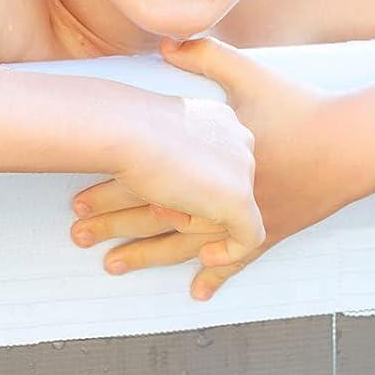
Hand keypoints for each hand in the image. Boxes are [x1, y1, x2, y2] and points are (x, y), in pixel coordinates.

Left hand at [71, 36, 369, 300]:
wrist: (354, 143)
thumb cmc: (301, 107)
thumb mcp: (252, 75)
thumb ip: (207, 56)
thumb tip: (168, 41)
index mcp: (207, 163)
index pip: (147, 181)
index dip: (108, 189)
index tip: (73, 197)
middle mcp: (221, 197)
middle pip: (155, 217)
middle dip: (113, 226)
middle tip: (77, 234)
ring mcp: (244, 218)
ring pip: (184, 244)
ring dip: (147, 255)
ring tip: (111, 265)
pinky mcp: (270, 231)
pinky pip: (237, 260)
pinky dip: (217, 277)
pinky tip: (196, 293)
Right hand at [90, 79, 263, 273]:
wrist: (124, 130)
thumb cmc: (126, 125)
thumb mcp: (152, 125)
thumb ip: (167, 140)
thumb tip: (157, 160)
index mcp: (220, 119)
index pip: (220, 157)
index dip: (197, 178)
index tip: (173, 188)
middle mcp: (239, 139)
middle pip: (229, 183)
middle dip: (199, 200)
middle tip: (165, 203)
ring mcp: (243, 169)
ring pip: (233, 206)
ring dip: (203, 220)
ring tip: (175, 221)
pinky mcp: (240, 199)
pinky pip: (249, 236)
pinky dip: (229, 251)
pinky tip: (207, 256)